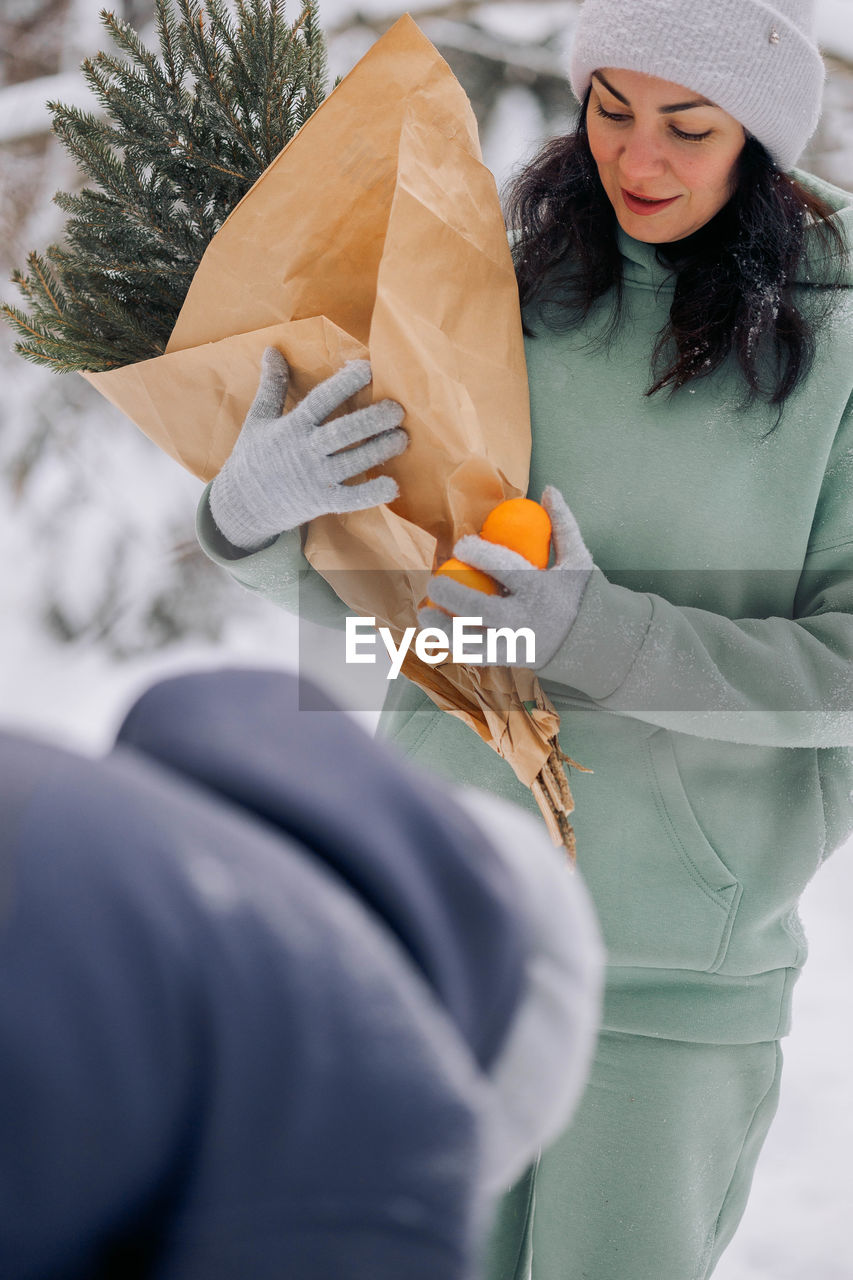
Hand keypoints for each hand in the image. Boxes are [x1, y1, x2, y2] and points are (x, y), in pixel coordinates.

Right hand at [209, 348, 407, 550]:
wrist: (245, 506)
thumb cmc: (254, 458)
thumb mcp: (258, 420)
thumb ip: (271, 386)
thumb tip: (272, 349)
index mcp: (291, 427)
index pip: (320, 401)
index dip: (343, 384)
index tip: (367, 368)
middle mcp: (306, 451)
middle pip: (342, 433)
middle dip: (371, 420)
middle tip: (397, 408)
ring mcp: (316, 478)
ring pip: (352, 462)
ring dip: (379, 450)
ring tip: (403, 438)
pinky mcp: (323, 502)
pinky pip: (351, 499)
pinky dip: (371, 494)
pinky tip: (393, 485)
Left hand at [418, 486, 593, 667]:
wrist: (594, 643)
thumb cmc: (581, 595)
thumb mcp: (577, 560)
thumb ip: (562, 524)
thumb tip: (548, 489)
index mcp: (541, 590)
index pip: (506, 569)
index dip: (480, 555)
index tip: (461, 545)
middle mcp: (526, 620)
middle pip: (482, 609)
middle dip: (454, 595)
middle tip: (435, 580)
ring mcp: (515, 644)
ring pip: (473, 641)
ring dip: (444, 628)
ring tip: (424, 612)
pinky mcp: (509, 659)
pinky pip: (475, 655)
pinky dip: (453, 645)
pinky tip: (436, 631)